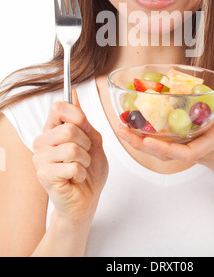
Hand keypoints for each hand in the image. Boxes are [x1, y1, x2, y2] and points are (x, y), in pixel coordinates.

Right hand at [33, 89, 107, 222]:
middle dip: (86, 143)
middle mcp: (43, 142)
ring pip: (72, 148)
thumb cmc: (89, 170)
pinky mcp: (44, 176)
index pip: (58, 108)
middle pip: (69, 129)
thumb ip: (82, 119)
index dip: (77, 115)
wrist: (88, 198)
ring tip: (81, 167)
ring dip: (85, 160)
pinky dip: (82, 173)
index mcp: (53, 130)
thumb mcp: (92, 139)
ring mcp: (41, 159)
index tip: (84, 126)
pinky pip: (72, 167)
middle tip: (85, 154)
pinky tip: (76, 178)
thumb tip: (73, 94)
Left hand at [117, 61, 213, 180]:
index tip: (148, 140)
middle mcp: (199, 151)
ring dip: (140, 143)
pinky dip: (150, 140)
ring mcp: (193, 153)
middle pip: (166, 154)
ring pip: (163, 153)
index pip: (189, 152)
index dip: (167, 149)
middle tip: (121, 130)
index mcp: (213, 143)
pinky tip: (137, 126)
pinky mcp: (189, 151)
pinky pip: (167, 149)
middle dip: (142, 145)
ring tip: (121, 128)